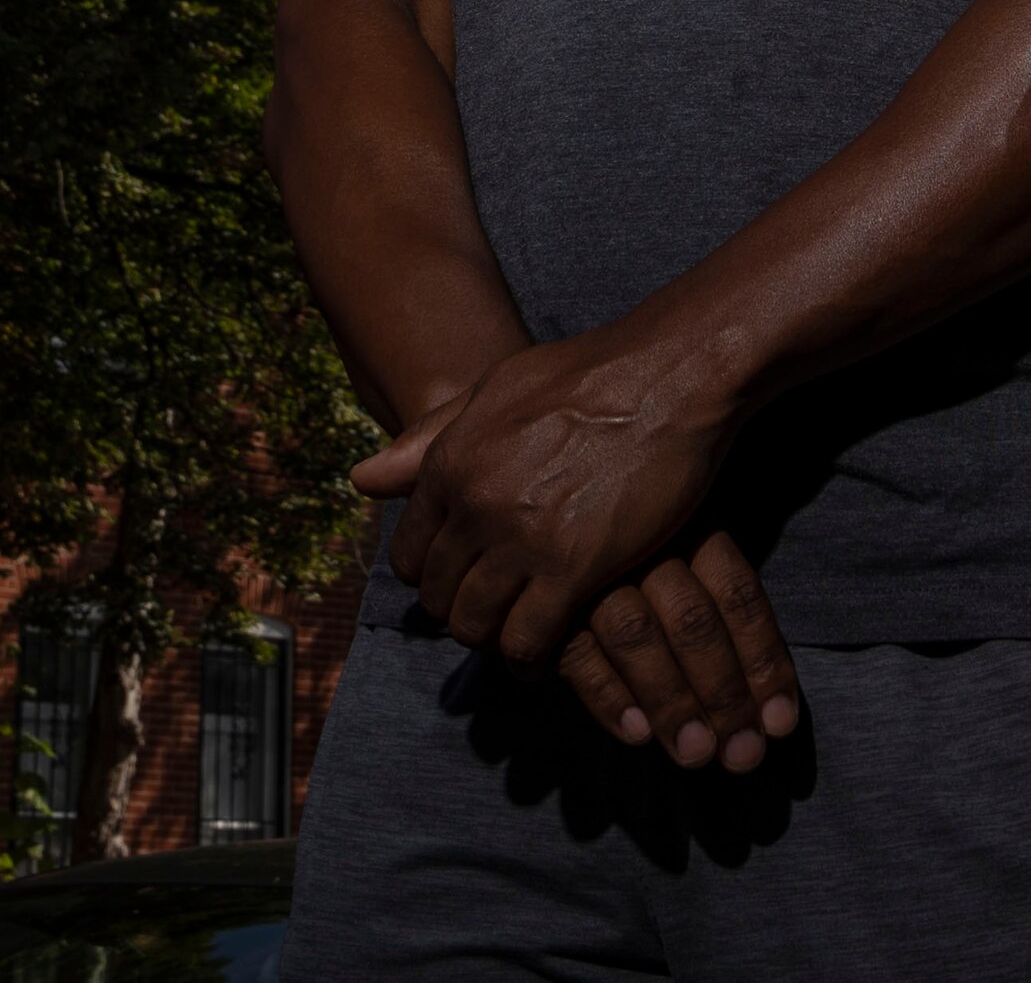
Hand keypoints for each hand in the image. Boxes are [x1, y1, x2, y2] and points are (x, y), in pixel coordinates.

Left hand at [351, 329, 734, 661]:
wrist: (669, 376)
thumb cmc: (589, 373)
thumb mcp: (497, 388)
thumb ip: (431, 439)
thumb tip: (362, 479)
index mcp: (451, 462)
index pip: (411, 553)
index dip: (432, 577)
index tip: (461, 581)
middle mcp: (475, 505)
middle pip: (441, 596)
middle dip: (460, 612)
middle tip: (494, 613)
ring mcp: (521, 541)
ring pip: (477, 625)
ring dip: (494, 637)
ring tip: (519, 634)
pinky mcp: (573, 570)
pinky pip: (529, 640)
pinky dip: (533, 657)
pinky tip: (549, 651)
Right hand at [551, 532, 804, 772]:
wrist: (531, 474)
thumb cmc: (628, 531)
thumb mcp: (681, 536)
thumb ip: (714, 597)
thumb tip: (767, 700)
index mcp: (687, 524)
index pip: (737, 595)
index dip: (764, 661)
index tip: (782, 724)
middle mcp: (643, 543)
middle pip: (694, 622)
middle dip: (723, 695)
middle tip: (743, 756)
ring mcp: (590, 568)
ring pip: (636, 637)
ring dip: (670, 702)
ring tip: (695, 754)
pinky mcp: (542, 597)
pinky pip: (575, 648)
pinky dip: (607, 694)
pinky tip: (636, 733)